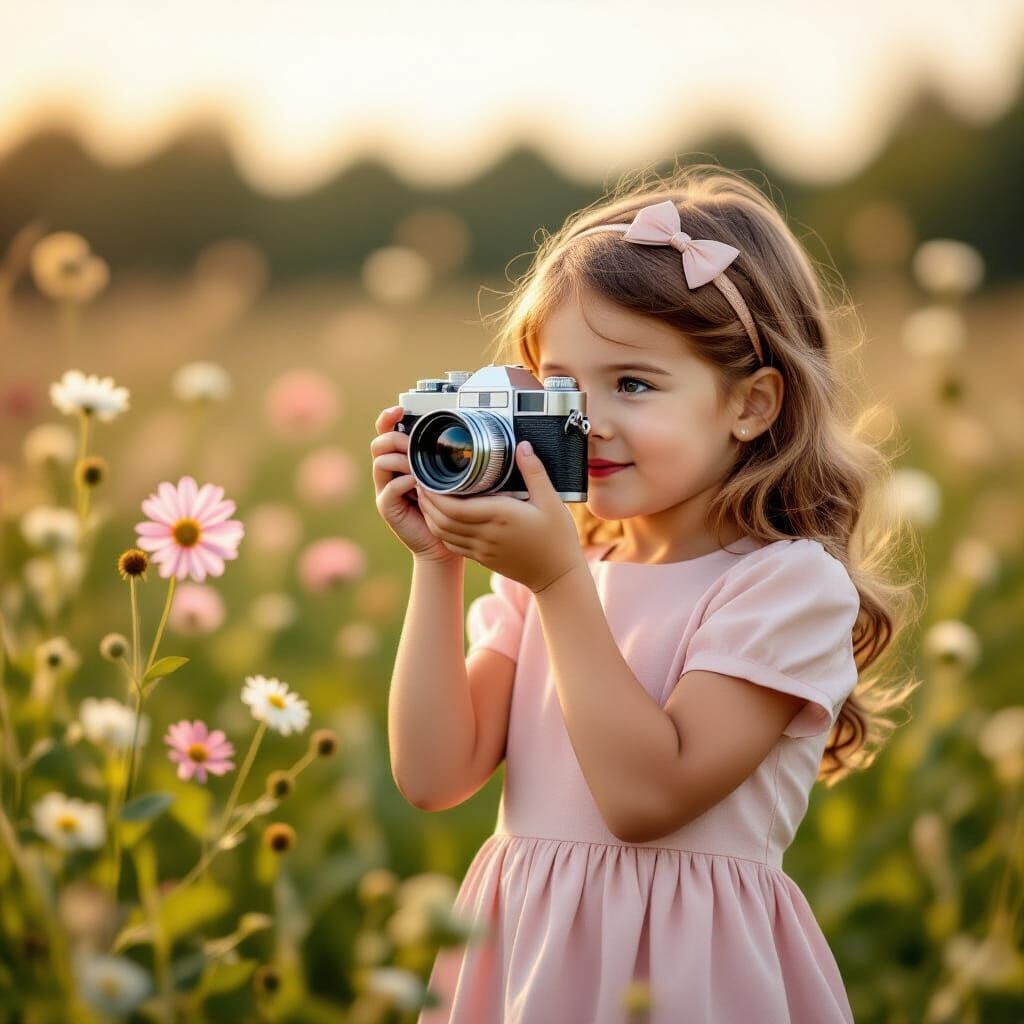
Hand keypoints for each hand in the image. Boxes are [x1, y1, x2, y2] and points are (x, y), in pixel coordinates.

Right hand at [370, 405, 463, 566]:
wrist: (443, 543)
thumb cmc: (448, 508)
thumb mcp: (448, 476)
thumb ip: (443, 457)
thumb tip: (456, 433)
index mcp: (402, 460)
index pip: (386, 433)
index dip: (388, 418)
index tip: (400, 410)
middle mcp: (390, 473)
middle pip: (379, 443)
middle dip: (396, 439)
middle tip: (413, 445)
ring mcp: (385, 489)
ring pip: (380, 462)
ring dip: (400, 459)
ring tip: (417, 467)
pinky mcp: (387, 507)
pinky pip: (388, 488)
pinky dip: (403, 483)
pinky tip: (418, 485)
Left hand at [416, 440, 585, 591]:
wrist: (557, 575)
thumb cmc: (556, 538)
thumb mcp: (551, 501)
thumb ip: (534, 472)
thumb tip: (522, 446)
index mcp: (499, 516)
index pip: (454, 507)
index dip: (435, 494)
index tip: (427, 477)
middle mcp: (486, 534)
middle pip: (442, 519)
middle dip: (427, 501)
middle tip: (421, 482)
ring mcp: (482, 549)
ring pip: (444, 534)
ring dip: (430, 516)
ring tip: (427, 497)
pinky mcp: (482, 558)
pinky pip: (453, 544)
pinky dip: (441, 531)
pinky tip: (442, 519)